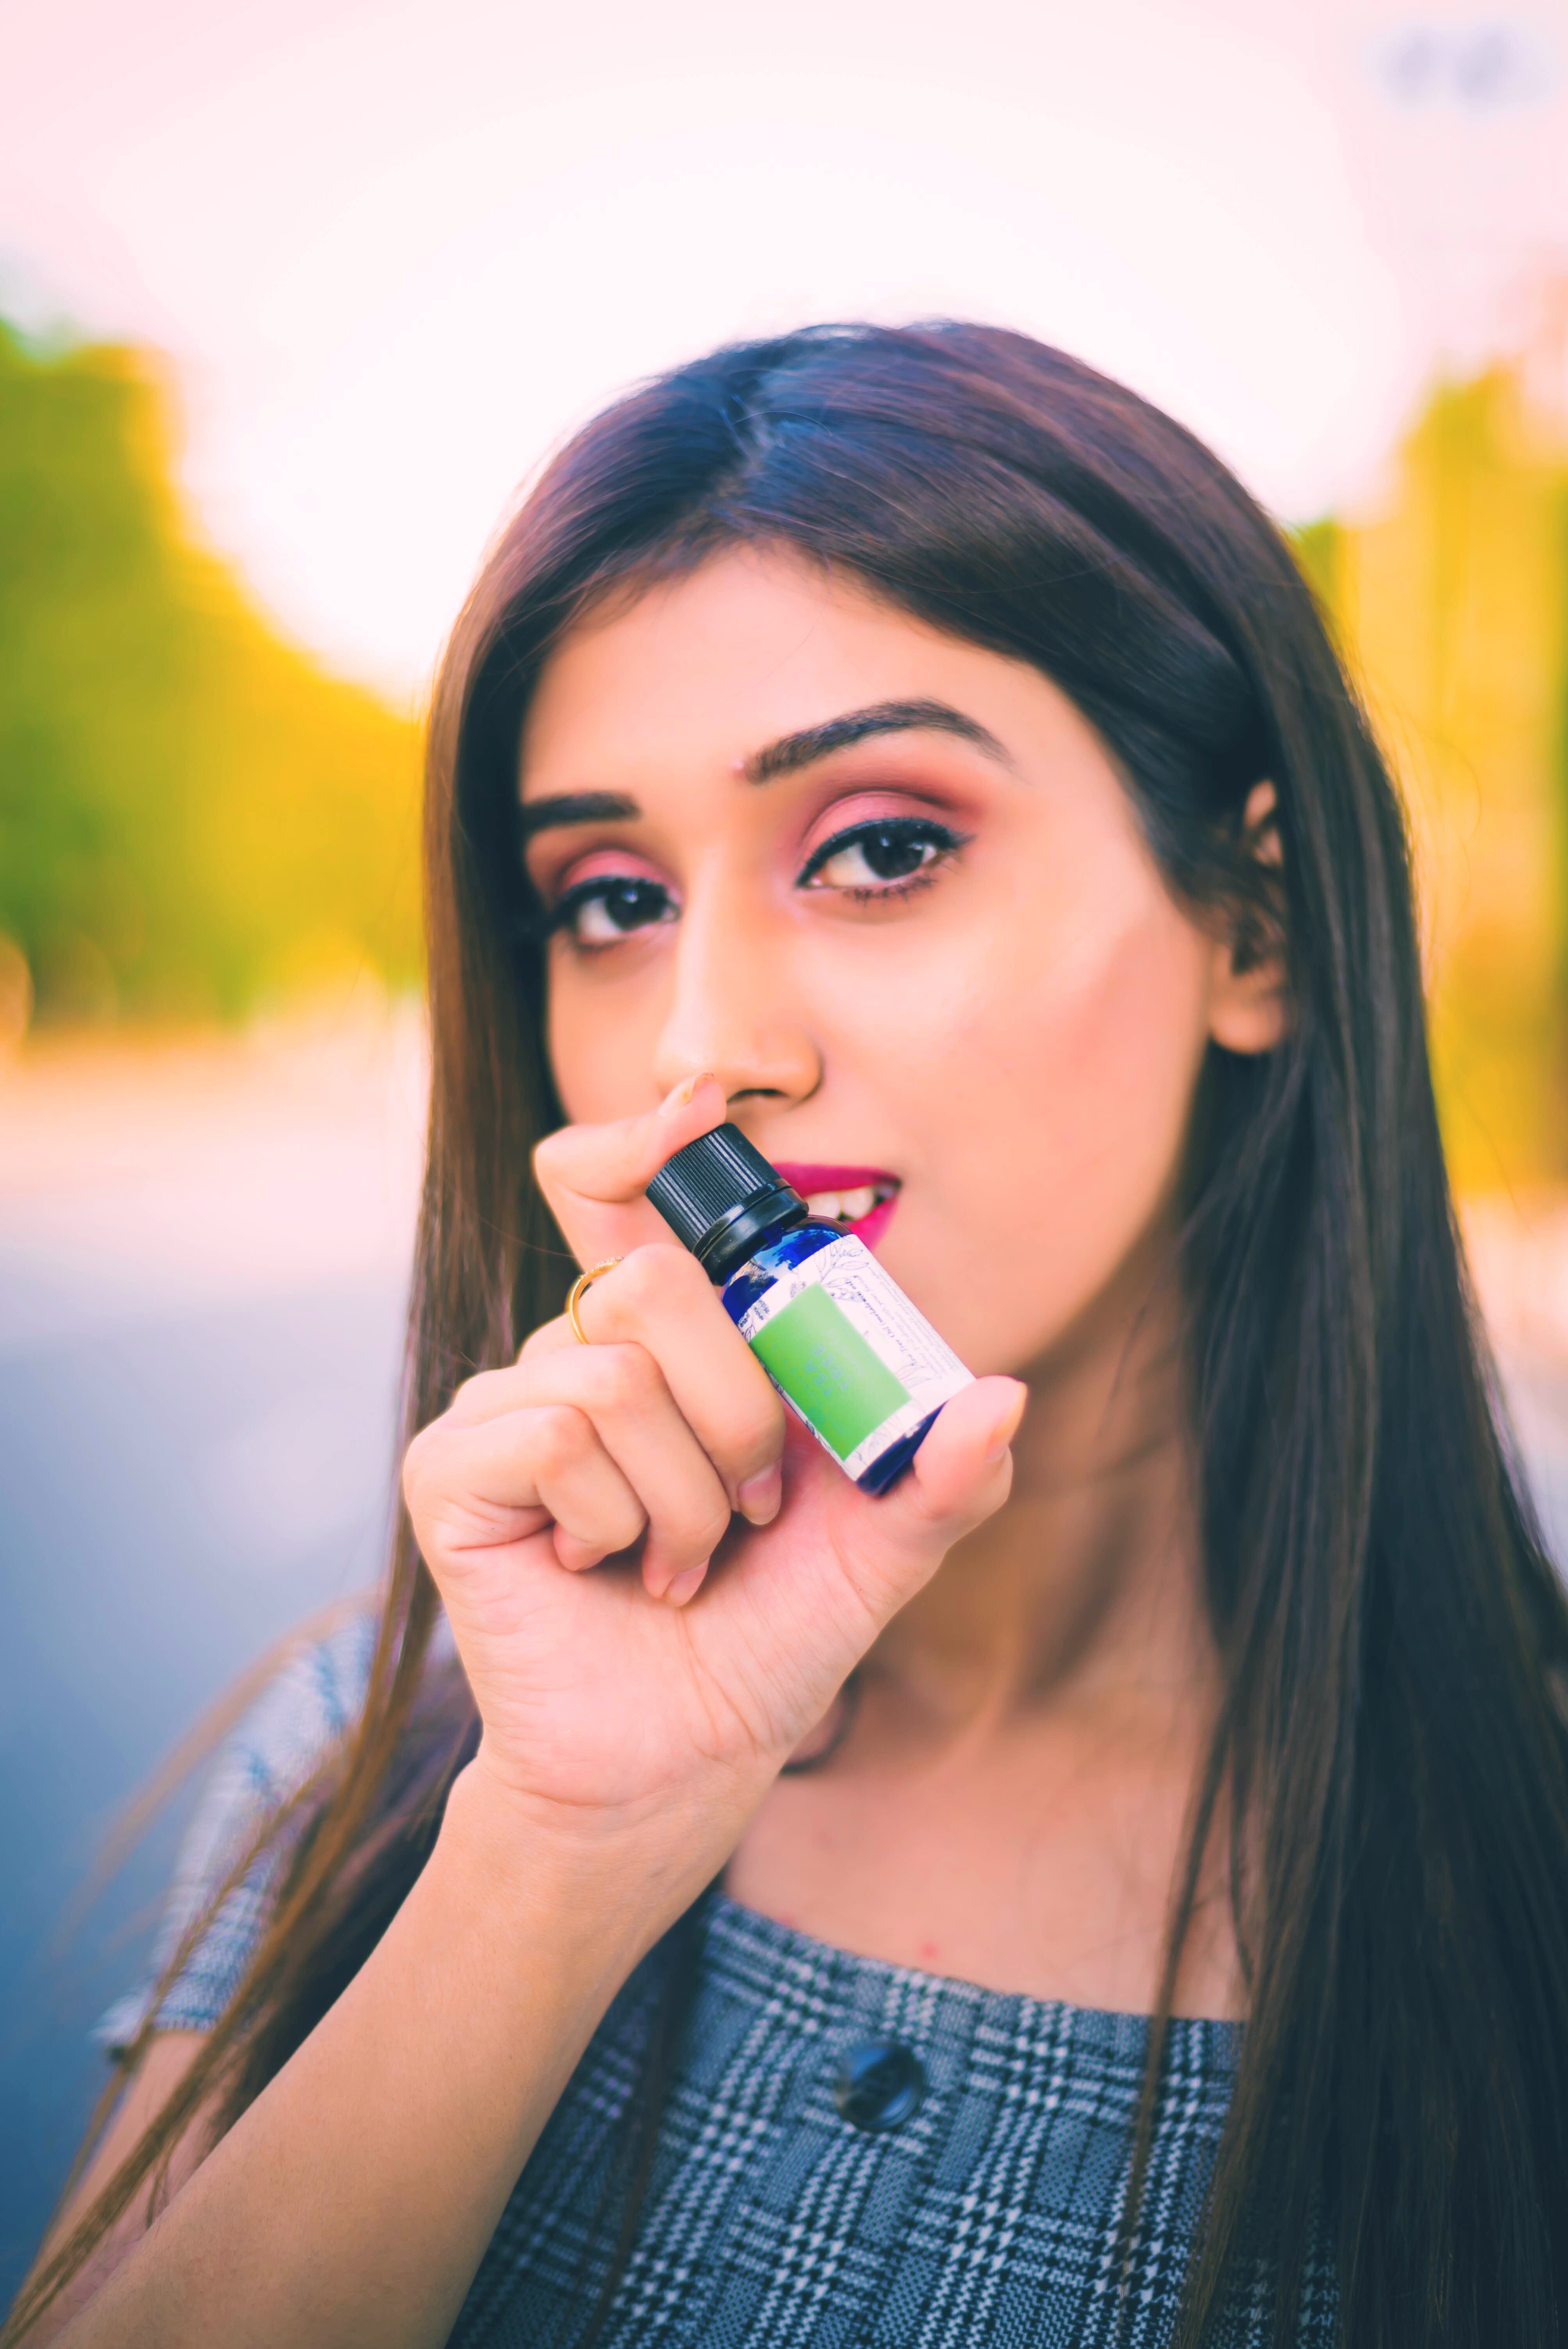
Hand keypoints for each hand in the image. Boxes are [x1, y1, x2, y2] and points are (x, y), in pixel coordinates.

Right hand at [402, 1076, 1025, 1880]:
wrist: (676, 1764)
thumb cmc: (764, 1642)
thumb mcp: (876, 1554)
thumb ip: (937, 1474)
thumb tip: (1004, 1394)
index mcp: (675, 1346)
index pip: (636, 1193)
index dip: (653, 1138)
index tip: (698, 1104)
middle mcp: (582, 1350)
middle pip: (651, 1282)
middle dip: (738, 1414)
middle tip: (747, 1513)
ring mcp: (507, 1402)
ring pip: (615, 1372)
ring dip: (686, 1493)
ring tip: (680, 1560)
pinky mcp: (453, 1466)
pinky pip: (553, 1430)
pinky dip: (614, 1516)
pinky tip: (607, 1570)